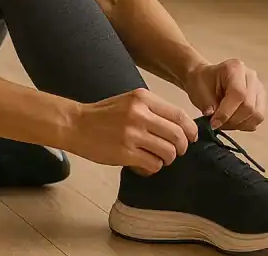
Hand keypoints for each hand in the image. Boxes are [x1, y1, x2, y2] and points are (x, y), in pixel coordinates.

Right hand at [66, 89, 198, 174]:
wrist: (76, 124)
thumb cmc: (102, 114)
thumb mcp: (129, 101)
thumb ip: (152, 110)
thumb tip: (179, 126)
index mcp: (143, 99)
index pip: (179, 115)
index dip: (190, 129)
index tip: (192, 137)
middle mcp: (140, 114)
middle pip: (177, 135)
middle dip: (181, 147)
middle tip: (176, 152)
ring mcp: (133, 134)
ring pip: (168, 152)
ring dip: (167, 159)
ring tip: (157, 158)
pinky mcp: (125, 153)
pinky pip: (153, 164)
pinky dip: (153, 167)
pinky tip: (144, 164)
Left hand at [182, 58, 265, 131]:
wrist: (206, 78)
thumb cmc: (202, 82)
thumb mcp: (199, 90)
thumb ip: (208, 105)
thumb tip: (216, 121)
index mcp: (235, 68)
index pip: (239, 94)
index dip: (227, 113)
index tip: (213, 123)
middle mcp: (251, 77)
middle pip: (249, 106)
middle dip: (232, 120)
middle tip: (217, 123)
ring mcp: (259, 88)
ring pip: (256, 115)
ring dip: (239, 124)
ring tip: (224, 122)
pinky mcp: (260, 100)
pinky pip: (258, 118)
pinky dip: (245, 124)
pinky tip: (232, 121)